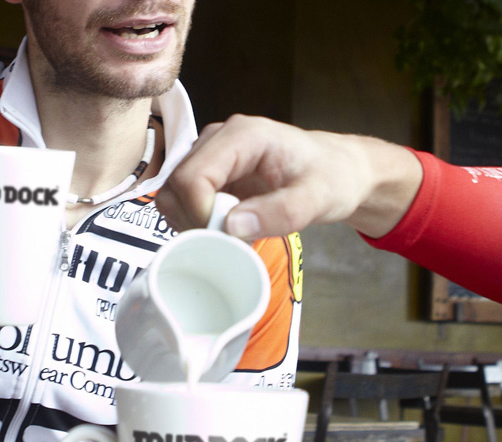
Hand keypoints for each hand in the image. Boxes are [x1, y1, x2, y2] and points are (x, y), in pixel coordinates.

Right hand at [156, 115, 422, 239]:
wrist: (337, 171)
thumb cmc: (331, 179)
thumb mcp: (316, 200)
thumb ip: (278, 213)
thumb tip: (230, 227)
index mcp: (242, 136)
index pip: (192, 177)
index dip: (199, 214)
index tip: (226, 236)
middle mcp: (217, 140)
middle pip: (174, 186)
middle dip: (193, 221)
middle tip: (227, 239)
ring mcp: (208, 156)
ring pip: (172, 194)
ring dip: (190, 223)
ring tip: (227, 232)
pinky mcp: (207, 173)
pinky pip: (182, 201)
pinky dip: (195, 221)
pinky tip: (224, 226)